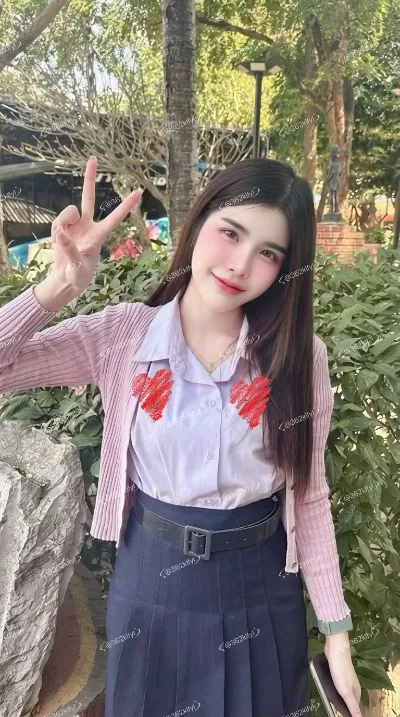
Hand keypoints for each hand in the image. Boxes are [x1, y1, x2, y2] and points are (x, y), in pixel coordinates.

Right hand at [48, 156, 142, 292]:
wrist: (65, 278)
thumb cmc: (78, 275)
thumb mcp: (77, 267)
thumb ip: (69, 248)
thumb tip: (60, 231)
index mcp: (99, 236)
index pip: (115, 217)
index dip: (126, 205)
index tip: (138, 191)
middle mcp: (88, 226)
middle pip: (89, 198)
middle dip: (89, 178)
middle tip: (93, 158)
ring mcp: (75, 225)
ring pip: (67, 211)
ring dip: (62, 224)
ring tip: (62, 241)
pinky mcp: (62, 227)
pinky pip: (57, 220)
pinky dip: (55, 230)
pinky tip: (57, 241)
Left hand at [324, 633, 361, 716]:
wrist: (336, 649)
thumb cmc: (341, 670)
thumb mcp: (346, 691)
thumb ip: (352, 706)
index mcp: (356, 692)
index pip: (355, 708)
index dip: (351, 714)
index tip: (344, 716)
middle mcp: (352, 686)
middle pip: (350, 701)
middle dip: (345, 708)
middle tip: (336, 711)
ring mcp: (345, 678)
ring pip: (343, 693)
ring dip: (339, 699)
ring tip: (331, 704)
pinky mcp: (338, 673)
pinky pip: (337, 685)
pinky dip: (334, 690)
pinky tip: (328, 691)